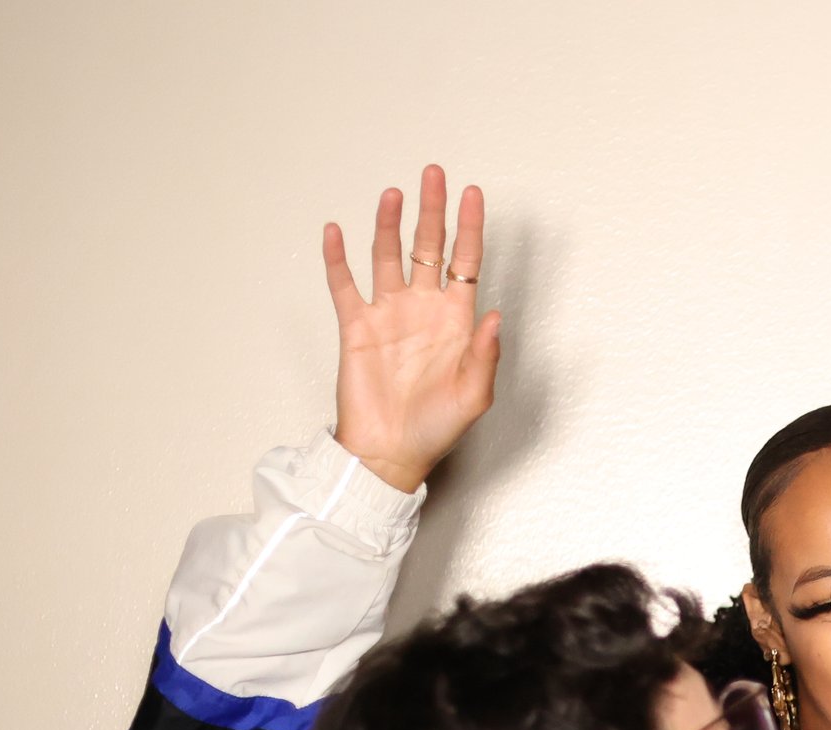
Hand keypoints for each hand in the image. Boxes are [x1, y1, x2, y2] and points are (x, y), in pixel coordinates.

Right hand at [322, 164, 501, 492]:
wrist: (390, 453)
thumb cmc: (436, 430)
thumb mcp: (474, 396)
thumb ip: (485, 354)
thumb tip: (494, 314)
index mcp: (456, 322)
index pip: (466, 262)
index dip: (471, 227)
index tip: (474, 194)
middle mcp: (423, 310)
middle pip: (429, 247)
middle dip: (432, 211)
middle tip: (434, 174)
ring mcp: (388, 315)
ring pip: (387, 256)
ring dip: (389, 224)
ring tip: (394, 193)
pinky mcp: (356, 327)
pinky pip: (344, 284)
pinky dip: (338, 257)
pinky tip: (336, 230)